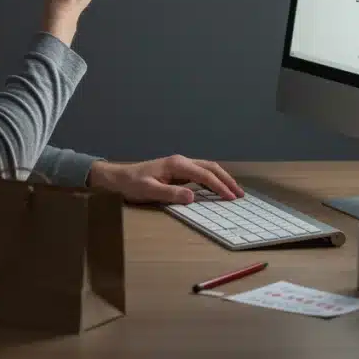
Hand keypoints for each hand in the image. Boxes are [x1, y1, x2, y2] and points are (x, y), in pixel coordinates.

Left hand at [88, 155, 243, 204]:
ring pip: (207, 169)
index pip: (204, 174)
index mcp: (176, 164)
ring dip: (222, 179)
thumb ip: (171, 193)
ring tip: (234, 192)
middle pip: (211, 167)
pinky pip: (200, 173)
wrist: (118, 177)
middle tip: (240, 194)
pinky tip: (217, 189)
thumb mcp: (149, 191)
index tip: (231, 197)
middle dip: (227, 180)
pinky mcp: (178, 171)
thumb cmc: (132, 184)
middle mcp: (181, 161)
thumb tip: (193, 197)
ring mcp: (180, 165)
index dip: (219, 186)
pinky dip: (212, 180)